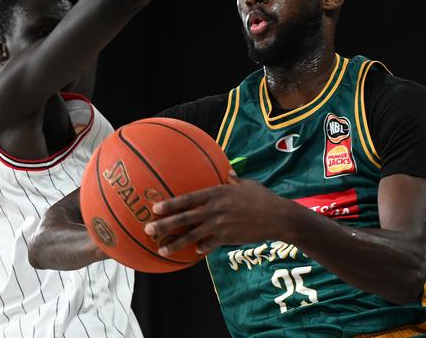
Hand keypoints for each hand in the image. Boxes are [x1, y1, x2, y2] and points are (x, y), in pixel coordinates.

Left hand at [144, 173, 290, 255]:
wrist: (277, 217)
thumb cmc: (263, 197)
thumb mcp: (247, 184)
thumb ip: (233, 180)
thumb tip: (228, 173)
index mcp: (217, 193)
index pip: (188, 198)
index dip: (170, 203)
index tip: (155, 207)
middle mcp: (215, 209)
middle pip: (184, 218)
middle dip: (164, 224)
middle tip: (148, 228)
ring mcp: (220, 225)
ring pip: (192, 236)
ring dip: (175, 243)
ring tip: (161, 250)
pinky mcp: (227, 238)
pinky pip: (208, 245)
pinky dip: (200, 248)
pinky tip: (193, 252)